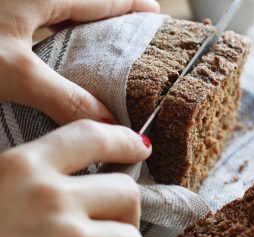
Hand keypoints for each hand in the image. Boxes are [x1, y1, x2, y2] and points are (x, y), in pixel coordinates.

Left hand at [0, 0, 159, 124]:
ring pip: (61, 12)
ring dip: (83, 28)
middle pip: (84, 4)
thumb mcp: (15, 72)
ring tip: (102, 48)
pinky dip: (57, 35)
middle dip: (110, 18)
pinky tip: (56, 53)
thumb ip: (65, 98)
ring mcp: (16, 5)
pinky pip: (40, 20)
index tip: (154, 12)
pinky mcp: (3, 16)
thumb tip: (109, 124)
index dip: (131, 5)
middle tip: (133, 37)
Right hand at [0, 120, 151, 236]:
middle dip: (124, 209)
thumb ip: (27, 177)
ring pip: (130, 236)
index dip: (122, 140)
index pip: (90, 135)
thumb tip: (74, 175)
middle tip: (111, 221)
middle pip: (125, 190)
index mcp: (19, 168)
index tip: (139, 146)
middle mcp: (48, 198)